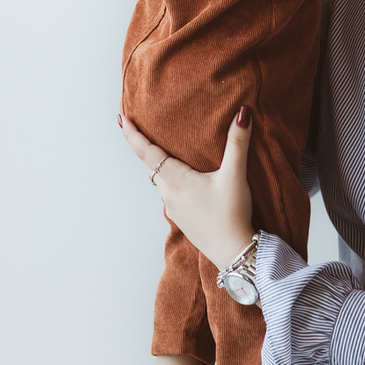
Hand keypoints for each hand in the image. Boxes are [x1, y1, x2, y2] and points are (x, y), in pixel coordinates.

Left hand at [119, 106, 254, 271]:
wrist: (233, 252)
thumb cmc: (231, 215)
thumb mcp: (235, 175)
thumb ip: (237, 142)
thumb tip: (243, 112)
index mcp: (176, 179)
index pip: (147, 152)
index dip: (132, 135)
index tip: (120, 119)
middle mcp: (169, 193)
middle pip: (149, 165)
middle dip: (141, 146)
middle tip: (133, 127)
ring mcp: (174, 208)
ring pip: (159, 180)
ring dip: (156, 164)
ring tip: (160, 150)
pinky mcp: (182, 218)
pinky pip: (169, 193)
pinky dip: (169, 180)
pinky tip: (182, 179)